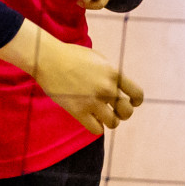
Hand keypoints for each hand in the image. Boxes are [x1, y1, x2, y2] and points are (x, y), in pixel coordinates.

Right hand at [0, 20, 141, 134]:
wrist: (47, 58)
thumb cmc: (71, 56)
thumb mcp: (97, 58)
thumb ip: (111, 73)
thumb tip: (120, 87)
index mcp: (113, 73)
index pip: (137, 95)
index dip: (135, 101)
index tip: (129, 101)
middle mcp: (106, 89)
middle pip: (127, 112)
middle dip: (121, 112)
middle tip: (111, 108)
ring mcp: (93, 101)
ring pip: (113, 123)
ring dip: (108, 120)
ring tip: (99, 114)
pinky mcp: (79, 111)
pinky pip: (97, 129)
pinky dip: (96, 126)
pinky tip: (89, 118)